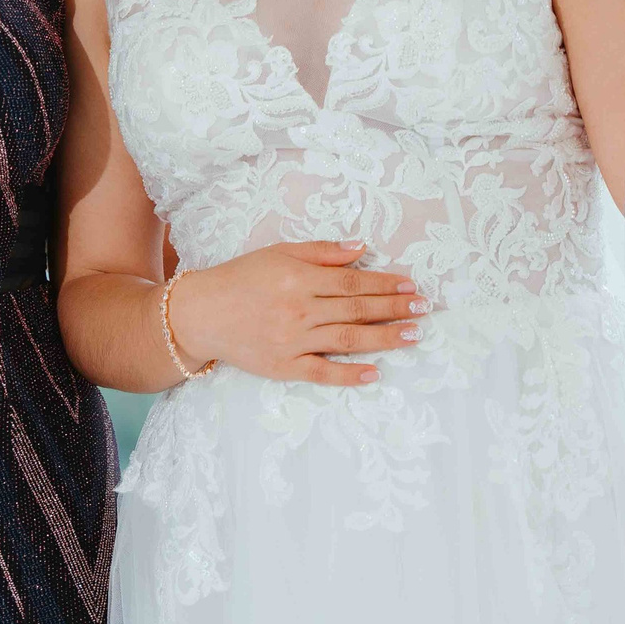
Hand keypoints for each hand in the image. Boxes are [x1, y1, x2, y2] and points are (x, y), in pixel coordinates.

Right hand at [167, 239, 424, 387]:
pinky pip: (322, 373)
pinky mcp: (284, 367)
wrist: (200, 314)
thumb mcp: (278, 253)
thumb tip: (361, 248)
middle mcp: (300, 310)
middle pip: (357, 310)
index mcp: (299, 279)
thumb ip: (321, 252)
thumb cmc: (240, 278)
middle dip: (394, 308)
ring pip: (348, 340)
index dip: (385, 283)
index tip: (411, 285)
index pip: (352, 282)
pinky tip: (375, 373)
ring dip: (384, 338)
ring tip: (413, 336)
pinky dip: (349, 375)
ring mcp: (293, 341)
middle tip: (424, 309)